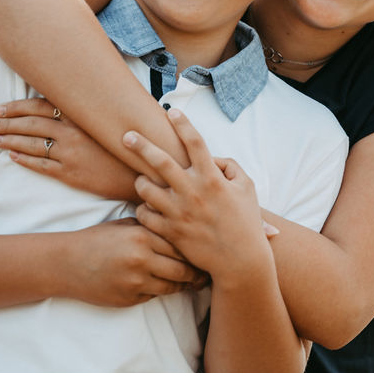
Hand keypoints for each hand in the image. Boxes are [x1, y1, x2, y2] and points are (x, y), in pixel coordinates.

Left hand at [0, 98, 139, 200]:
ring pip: (32, 144)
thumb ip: (86, 109)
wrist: (139, 173)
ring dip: (10, 141)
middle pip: (31, 124)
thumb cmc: (124, 145)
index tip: (1, 108)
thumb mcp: (107, 121)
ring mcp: (70, 154)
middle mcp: (73, 133)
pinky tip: (12, 157)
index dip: (18, 107)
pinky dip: (24, 160)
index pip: (41, 106)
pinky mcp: (70, 174)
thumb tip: (65, 98)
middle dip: (7, 123)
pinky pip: (41, 165)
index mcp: (81, 117)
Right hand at [60, 217, 207, 306]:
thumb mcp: (126, 225)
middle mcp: (141, 258)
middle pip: (183, 267)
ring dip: (186, 284)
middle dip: (198, 271)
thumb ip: (153, 226)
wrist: (67, 263)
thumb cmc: (98, 239)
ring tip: (197, 282)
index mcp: (142, 235)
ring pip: (173, 285)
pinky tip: (172, 287)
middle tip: (209, 271)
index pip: (181, 244)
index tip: (208, 251)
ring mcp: (135, 281)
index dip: (196, 249)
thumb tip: (185, 227)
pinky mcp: (130, 298)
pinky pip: (156, 295)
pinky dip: (165, 291)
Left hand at [125, 109, 268, 282]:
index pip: (195, 142)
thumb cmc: (245, 223)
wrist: (240, 261)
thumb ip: (230, 166)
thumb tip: (213, 157)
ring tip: (142, 180)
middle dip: (141, 145)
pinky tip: (148, 207)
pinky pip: (145, 214)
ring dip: (141, 181)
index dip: (182, 124)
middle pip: (160, 161)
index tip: (172, 111)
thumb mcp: (247, 188)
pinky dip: (144, 209)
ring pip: (146, 189)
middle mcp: (192, 192)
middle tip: (126, 135)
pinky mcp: (170, 232)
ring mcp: (179, 213)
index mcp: (212, 179)